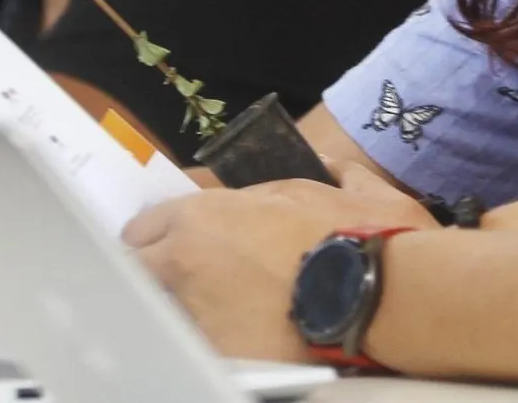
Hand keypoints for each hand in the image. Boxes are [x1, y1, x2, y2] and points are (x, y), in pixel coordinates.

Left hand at [123, 159, 436, 360]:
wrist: (378, 300)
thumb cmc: (365, 237)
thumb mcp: (353, 187)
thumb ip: (329, 170)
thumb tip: (325, 161)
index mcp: (207, 216)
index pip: (145, 225)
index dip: (160, 234)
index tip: (177, 242)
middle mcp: (188, 264)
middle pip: (138, 269)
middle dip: (155, 271)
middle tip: (190, 278)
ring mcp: (197, 315)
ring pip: (166, 310)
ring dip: (185, 306)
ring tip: (222, 311)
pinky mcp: (217, 356)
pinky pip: (200, 345)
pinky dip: (214, 340)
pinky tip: (242, 337)